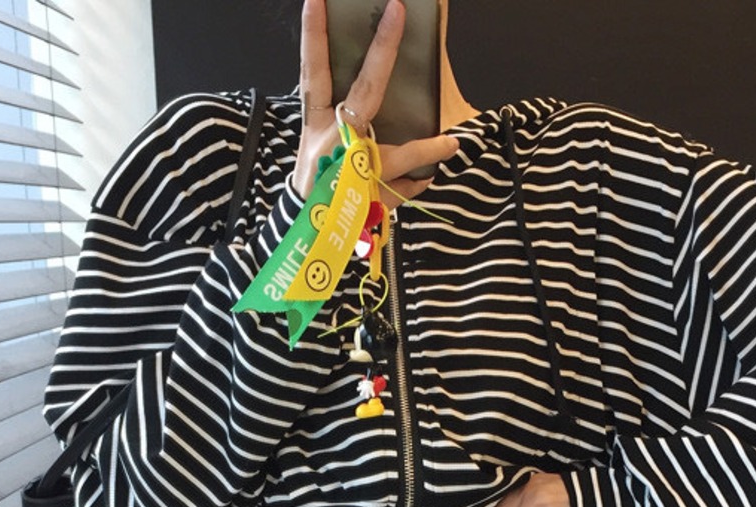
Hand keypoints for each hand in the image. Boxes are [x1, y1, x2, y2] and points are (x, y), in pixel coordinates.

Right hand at [294, 0, 458, 206]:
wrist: (303, 235)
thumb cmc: (317, 184)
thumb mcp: (318, 148)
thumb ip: (340, 120)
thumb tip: (374, 98)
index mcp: (314, 122)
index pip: (313, 70)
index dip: (313, 35)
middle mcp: (332, 139)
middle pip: (364, 89)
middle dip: (382, 50)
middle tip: (397, 10)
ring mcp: (353, 167)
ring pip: (397, 152)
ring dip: (426, 148)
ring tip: (452, 143)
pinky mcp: (370, 196)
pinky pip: (405, 185)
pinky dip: (419, 181)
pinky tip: (431, 176)